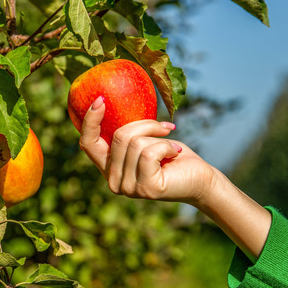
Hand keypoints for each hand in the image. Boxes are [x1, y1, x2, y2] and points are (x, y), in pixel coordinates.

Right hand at [78, 96, 216, 207]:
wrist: (200, 179)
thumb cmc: (172, 154)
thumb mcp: (145, 139)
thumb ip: (127, 132)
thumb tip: (106, 100)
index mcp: (108, 168)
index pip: (87, 144)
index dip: (90, 120)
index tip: (101, 98)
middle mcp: (113, 182)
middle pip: (118, 137)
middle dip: (145, 125)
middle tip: (164, 127)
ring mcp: (128, 188)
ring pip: (135, 143)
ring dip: (158, 137)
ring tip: (171, 146)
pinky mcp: (146, 188)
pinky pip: (149, 153)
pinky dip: (166, 146)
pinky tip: (175, 153)